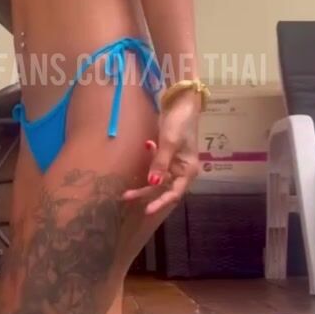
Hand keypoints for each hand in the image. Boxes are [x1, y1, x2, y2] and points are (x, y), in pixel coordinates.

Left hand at [122, 93, 200, 215]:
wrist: (182, 102)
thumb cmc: (180, 123)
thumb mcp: (169, 143)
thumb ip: (160, 164)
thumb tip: (152, 183)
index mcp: (188, 170)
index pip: (174, 192)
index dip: (161, 202)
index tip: (146, 210)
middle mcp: (183, 170)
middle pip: (163, 188)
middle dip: (145, 192)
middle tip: (126, 196)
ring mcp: (175, 163)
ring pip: (158, 178)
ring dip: (144, 180)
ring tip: (127, 187)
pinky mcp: (167, 155)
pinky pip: (156, 165)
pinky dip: (150, 160)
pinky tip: (147, 145)